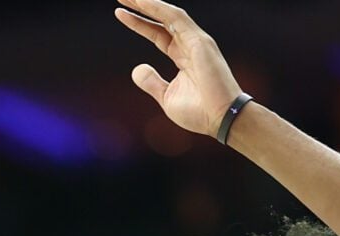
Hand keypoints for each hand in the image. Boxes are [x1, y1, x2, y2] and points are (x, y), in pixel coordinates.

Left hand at [116, 0, 245, 139]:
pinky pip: (175, 18)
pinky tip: (142, 2)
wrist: (220, 119)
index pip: (157, 33)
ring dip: (147, 3)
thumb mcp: (166, 97)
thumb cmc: (198, 113)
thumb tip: (136, 70)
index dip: (139, 23)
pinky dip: (158, 8)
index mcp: (182, 56)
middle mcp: (190, 44)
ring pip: (168, 14)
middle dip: (141, 6)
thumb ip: (151, 82)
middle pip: (161, 19)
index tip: (119, 13)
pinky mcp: (199, 40)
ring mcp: (196, 40)